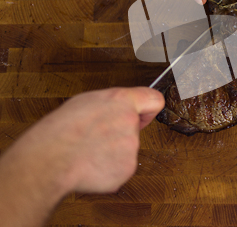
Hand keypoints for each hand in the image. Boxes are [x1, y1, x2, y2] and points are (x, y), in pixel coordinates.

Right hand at [0, 87, 163, 225]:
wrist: (50, 160)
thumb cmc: (60, 130)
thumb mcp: (85, 101)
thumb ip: (112, 103)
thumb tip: (121, 109)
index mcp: (122, 101)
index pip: (155, 100)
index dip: (148, 108)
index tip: (143, 113)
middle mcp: (131, 122)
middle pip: (136, 127)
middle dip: (121, 132)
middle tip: (97, 136)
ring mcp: (131, 147)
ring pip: (127, 149)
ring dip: (114, 151)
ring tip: (89, 151)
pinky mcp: (128, 168)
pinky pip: (122, 167)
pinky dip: (109, 168)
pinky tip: (92, 164)